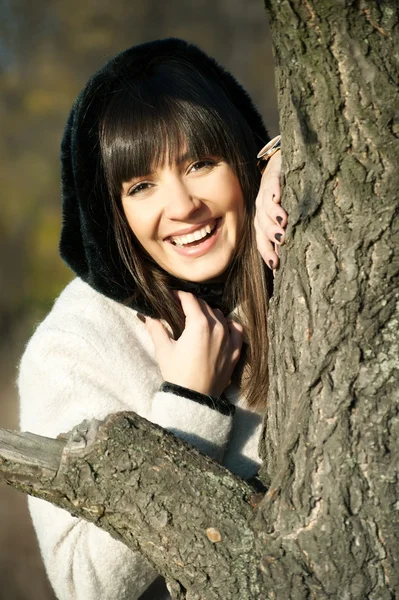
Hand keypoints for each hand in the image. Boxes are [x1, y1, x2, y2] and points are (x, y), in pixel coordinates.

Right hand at [144, 291, 242, 396]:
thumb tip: (148, 316)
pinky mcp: (235, 351)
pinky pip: (237, 330)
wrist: (195, 399)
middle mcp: (217, 327)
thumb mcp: (164, 350)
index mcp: (199, 324)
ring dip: (209, 313)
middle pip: (205, 305)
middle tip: (180, 307)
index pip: (189, 299)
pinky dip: (229, 325)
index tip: (171, 296)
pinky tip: (222, 327)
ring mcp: (229, 339)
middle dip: (192, 303)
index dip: (178, 295)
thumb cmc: (178, 374)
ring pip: (220, 315)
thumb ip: (156, 329)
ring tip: (198, 319)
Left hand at [254, 150, 286, 269]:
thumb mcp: (288, 215)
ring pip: (265, 206)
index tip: (276, 265)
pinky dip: (273, 190)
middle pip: (261, 224)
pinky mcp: (273, 174)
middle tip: (281, 241)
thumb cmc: (288, 195)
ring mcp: (266, 191)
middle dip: (270, 234)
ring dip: (273, 214)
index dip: (267, 252)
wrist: (284, 162)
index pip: (262, 239)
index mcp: (264, 220)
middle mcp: (262, 207)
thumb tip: (292, 259)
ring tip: (283, 221)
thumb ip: (287, 233)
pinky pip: (271, 183)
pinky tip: (277, 195)